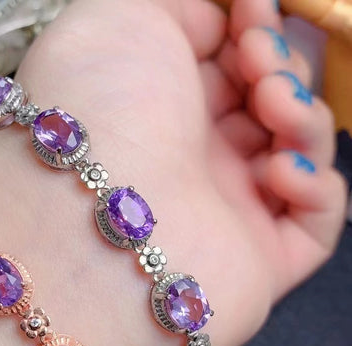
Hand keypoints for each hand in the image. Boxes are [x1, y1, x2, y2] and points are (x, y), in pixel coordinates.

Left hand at [16, 0, 345, 308]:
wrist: (86, 221)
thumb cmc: (94, 111)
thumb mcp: (114, 20)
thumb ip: (170, 7)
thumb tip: (216, 21)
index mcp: (160, 112)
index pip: (227, 71)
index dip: (252, 34)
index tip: (254, 12)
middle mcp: (190, 162)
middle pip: (266, 109)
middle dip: (279, 68)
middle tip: (258, 60)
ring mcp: (225, 213)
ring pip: (296, 156)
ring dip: (301, 116)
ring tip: (272, 102)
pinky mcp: (258, 264)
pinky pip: (313, 226)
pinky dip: (316, 188)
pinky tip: (279, 170)